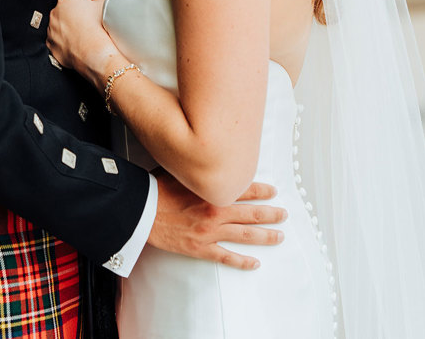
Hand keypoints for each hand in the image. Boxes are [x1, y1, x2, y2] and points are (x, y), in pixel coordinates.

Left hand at [47, 0, 121, 80]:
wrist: (94, 51)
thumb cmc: (99, 28)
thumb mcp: (102, 7)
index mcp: (65, 1)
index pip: (72, 2)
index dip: (82, 9)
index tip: (88, 16)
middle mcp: (54, 14)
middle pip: (63, 14)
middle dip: (72, 19)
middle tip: (86, 26)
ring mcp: (51, 30)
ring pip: (58, 29)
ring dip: (66, 32)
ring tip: (82, 37)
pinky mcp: (51, 46)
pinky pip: (56, 43)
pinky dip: (63, 45)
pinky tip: (75, 46)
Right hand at [148, 170, 286, 269]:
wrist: (141, 210)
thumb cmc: (156, 188)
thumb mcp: (180, 171)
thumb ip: (198, 170)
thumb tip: (206, 161)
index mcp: (212, 191)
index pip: (245, 189)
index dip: (262, 191)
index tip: (273, 192)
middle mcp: (216, 211)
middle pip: (252, 213)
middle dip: (271, 214)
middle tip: (284, 214)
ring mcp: (210, 232)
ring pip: (245, 236)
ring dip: (265, 236)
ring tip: (279, 236)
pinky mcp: (201, 248)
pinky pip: (227, 257)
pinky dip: (242, 262)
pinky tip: (254, 263)